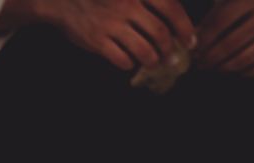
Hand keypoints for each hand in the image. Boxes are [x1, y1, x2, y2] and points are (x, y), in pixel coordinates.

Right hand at [35, 0, 197, 70]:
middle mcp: (127, 5)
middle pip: (159, 32)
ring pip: (143, 49)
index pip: (170, 8)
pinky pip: (121, 59)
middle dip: (169, 49)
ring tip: (155, 63)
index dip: (184, 27)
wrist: (64, 0)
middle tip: (172, 58)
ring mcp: (111, 24)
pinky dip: (129, 64)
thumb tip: (175, 20)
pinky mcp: (96, 40)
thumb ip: (150, 1)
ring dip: (153, 60)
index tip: (190, 41)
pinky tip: (130, 63)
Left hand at [195, 0, 253, 76]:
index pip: (221, 22)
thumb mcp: (228, 4)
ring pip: (244, 59)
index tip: (192, 49)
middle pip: (231, 44)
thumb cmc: (245, 6)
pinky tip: (230, 69)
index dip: (204, 39)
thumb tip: (192, 43)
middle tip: (199, 64)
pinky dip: (241, 73)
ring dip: (222, 68)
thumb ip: (210, 20)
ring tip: (211, 67)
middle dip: (210, 57)